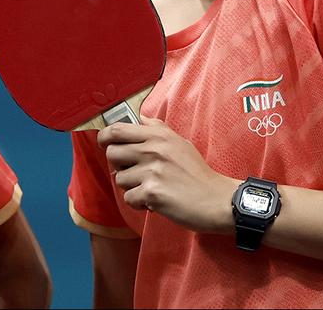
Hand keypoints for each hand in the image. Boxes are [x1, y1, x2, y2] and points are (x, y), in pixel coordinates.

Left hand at [98, 117, 237, 233]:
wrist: (217, 200)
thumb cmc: (198, 174)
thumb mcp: (180, 142)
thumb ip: (157, 129)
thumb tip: (140, 118)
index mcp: (159, 136)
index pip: (117, 129)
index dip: (105, 137)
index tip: (107, 145)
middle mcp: (153, 150)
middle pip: (112, 153)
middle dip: (118, 166)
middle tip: (135, 173)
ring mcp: (152, 171)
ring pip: (119, 179)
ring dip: (132, 187)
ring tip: (151, 188)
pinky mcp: (153, 192)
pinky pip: (129, 198)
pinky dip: (139, 204)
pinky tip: (155, 202)